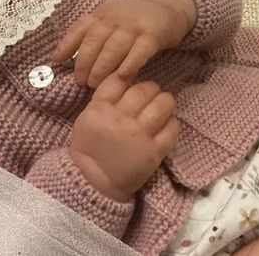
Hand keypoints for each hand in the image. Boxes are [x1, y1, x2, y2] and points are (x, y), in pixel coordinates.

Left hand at [52, 0, 195, 87]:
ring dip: (102, 68)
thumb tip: (59, 57)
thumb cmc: (133, 19)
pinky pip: (139, 51)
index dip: (67, 45)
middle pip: (95, 41)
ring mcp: (134, 27)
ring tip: (95, 85)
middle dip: (84, 64)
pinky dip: (129, 64)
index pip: (80, 28)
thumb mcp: (108, 19)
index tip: (56, 61)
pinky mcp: (153, 35)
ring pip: (114, 48)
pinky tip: (122, 77)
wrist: (166, 5)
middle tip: (81, 82)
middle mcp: (115, 19)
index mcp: (102, 15)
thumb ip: (87, 35)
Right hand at [68, 74, 179, 201]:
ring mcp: (139, 135)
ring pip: (163, 104)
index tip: (134, 83)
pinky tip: (166, 124)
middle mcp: (121, 119)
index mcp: (101, 108)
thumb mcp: (87, 117)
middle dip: (151, 89)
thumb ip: (105, 98)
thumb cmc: (89, 149)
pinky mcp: (154, 151)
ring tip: (162, 106)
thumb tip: (126, 79)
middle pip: (146, 89)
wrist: (93, 183)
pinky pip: (172, 127)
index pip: (121, 79)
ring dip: (165, 102)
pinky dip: (172, 122)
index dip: (131, 75)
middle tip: (152, 95)